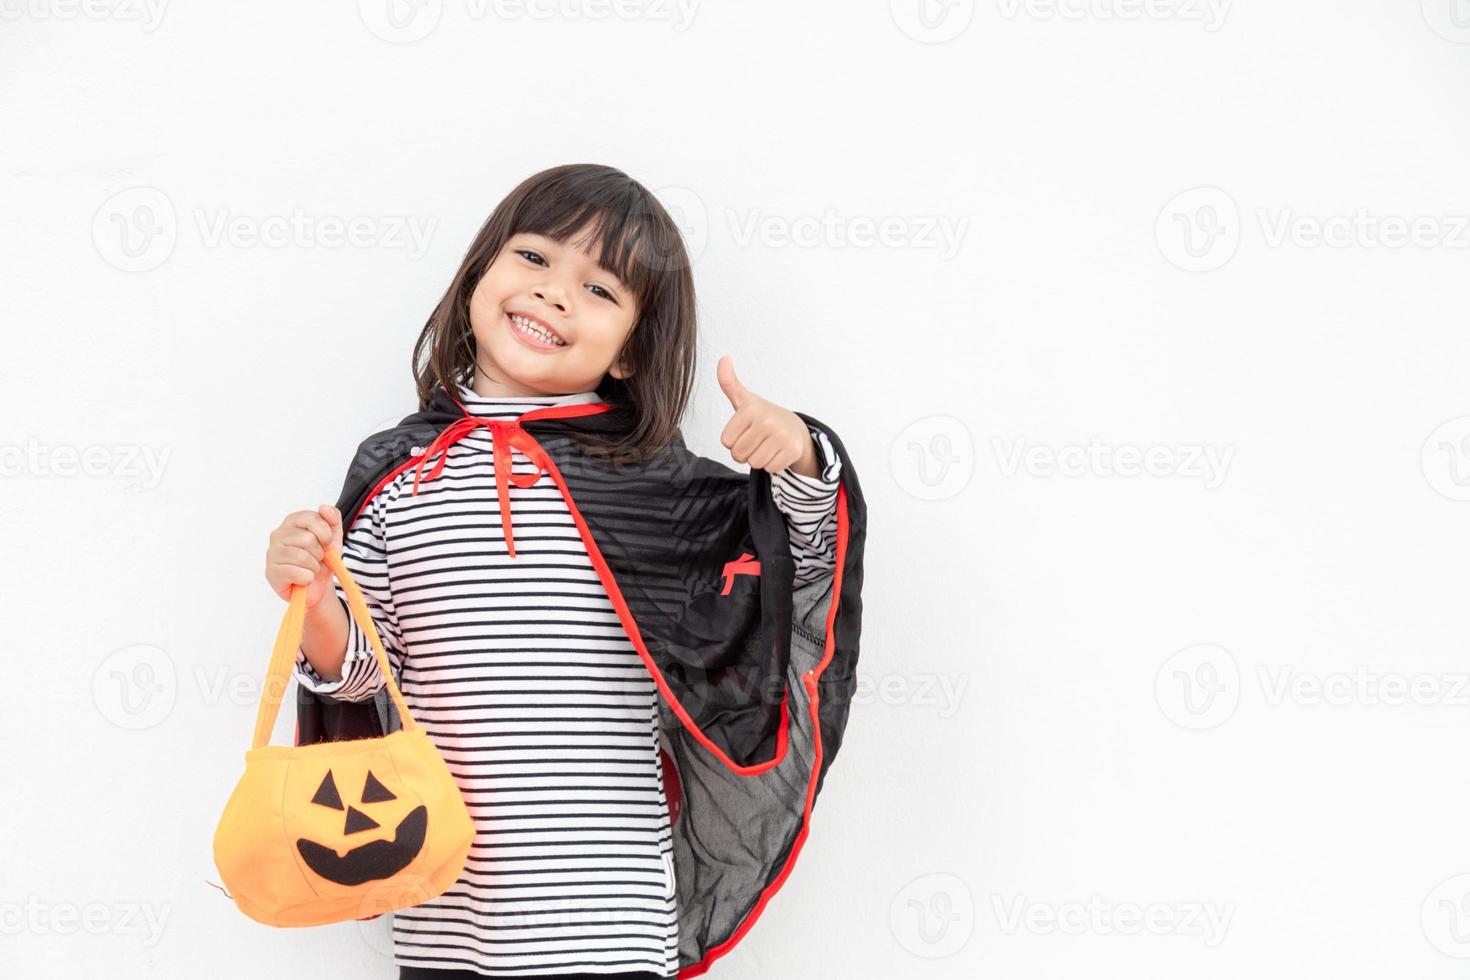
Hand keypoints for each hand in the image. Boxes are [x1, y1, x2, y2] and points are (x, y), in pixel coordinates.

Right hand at [265, 504, 343, 607]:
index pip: (312, 518)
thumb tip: (324, 507)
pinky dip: (308, 578)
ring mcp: (272, 553)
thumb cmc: (322, 560)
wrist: (318, 586)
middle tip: (317, 559)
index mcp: (292, 521)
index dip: (325, 533)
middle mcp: (278, 534)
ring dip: (314, 567)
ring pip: (302, 557)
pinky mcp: (271, 572)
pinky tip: (304, 579)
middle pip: (307, 539)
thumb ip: (333, 519)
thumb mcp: (334, 538)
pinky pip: (297, 573)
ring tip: (311, 569)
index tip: (326, 542)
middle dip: (320, 553)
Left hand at [717, 354, 819, 476]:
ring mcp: (781, 435)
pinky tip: (776, 451)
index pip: (726, 442)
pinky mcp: (792, 450)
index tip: (745, 430)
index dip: (733, 440)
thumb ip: (728, 382)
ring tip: (765, 445)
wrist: (794, 427)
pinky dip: (771, 464)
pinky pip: (769, 468)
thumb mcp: (744, 399)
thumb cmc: (762, 416)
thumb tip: (723, 357)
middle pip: (739, 454)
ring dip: (757, 458)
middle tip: (755, 440)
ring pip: (754, 463)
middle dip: (744, 452)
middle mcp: (767, 420)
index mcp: (750, 409)